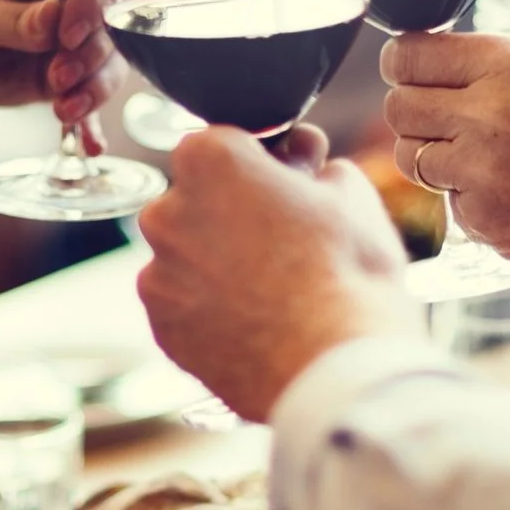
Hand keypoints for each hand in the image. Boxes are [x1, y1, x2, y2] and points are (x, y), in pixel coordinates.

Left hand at [0, 0, 122, 146]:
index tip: (68, 36)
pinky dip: (85, 121)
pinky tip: (91, 147)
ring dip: (92, 88)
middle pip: (103, 19)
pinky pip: (79, 94)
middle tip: (60, 78)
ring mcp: (60, 36)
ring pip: (100, 60)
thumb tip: (55, 19)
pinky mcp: (53, 72)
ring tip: (66, 110)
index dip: (86, 4)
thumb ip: (8, 19)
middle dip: (91, 54)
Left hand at [134, 126, 420, 421]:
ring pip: (187, 253)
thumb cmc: (348, 272)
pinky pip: (183, 303)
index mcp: (209, 160)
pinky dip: (209, 308)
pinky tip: (255, 323)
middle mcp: (167, 210)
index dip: (262, 162)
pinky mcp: (161, 326)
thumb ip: (315, 164)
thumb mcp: (350, 194)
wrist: (333, 367)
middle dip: (233, 211)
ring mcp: (158, 271)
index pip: (225, 142)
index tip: (291, 182)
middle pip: (198, 198)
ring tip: (274, 290)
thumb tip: (306, 161)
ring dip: (218, 261)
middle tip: (286, 240)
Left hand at [380, 33, 509, 287]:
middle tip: (449, 128)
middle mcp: (486, 107)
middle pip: (396, 106)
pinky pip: (443, 200)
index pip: (405, 54)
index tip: (413, 78)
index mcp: (506, 60)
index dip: (404, 69)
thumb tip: (420, 70)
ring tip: (485, 163)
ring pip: (407, 155)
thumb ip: (486, 72)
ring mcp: (479, 164)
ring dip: (433, 161)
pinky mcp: (480, 214)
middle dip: (415, 118)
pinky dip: (468, 201)